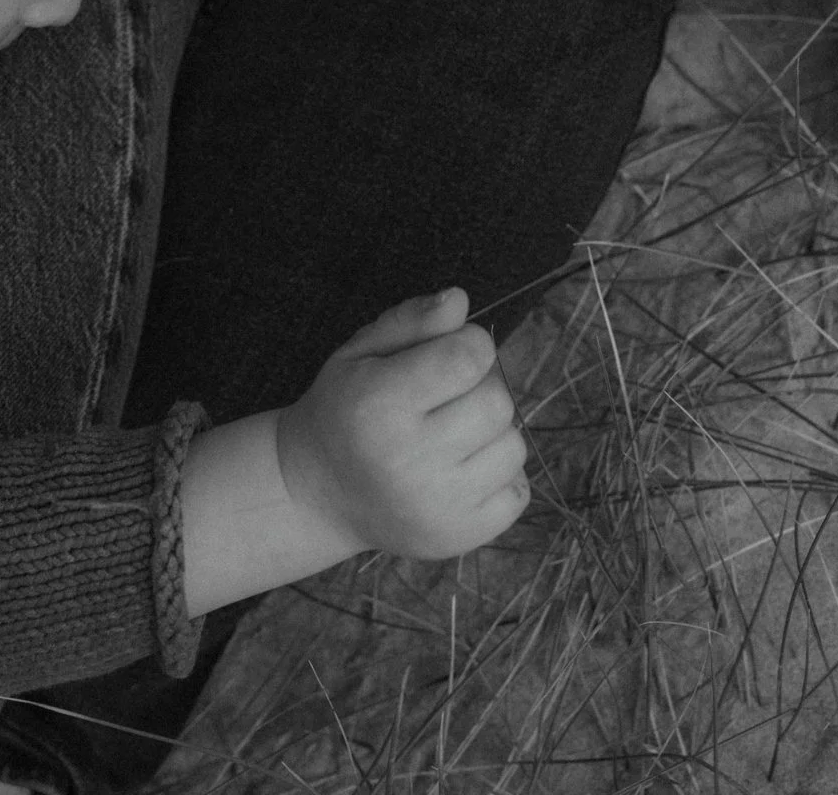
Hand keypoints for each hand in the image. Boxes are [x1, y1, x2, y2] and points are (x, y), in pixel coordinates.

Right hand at [274, 288, 528, 559]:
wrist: (319, 492)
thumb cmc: (344, 408)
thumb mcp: (361, 351)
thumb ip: (412, 321)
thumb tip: (462, 301)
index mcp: (380, 403)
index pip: (467, 358)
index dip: (470, 343)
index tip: (453, 350)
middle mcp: (411, 459)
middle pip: (497, 403)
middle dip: (481, 387)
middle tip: (449, 394)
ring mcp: (439, 505)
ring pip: (513, 446)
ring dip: (492, 432)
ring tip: (453, 433)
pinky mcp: (460, 537)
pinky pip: (518, 491)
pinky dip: (498, 474)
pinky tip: (461, 468)